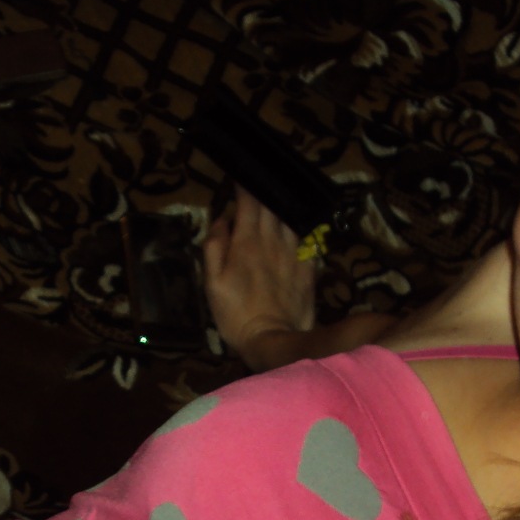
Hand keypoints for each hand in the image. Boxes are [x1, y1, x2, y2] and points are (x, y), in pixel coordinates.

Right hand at [203, 186, 316, 368]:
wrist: (273, 341)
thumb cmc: (235, 314)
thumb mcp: (212, 282)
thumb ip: (215, 246)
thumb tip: (223, 218)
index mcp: (247, 241)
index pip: (249, 201)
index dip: (245, 185)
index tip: (241, 178)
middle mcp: (273, 240)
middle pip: (272, 206)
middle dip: (265, 194)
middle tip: (258, 191)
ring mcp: (294, 253)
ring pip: (289, 220)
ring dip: (280, 212)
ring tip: (274, 211)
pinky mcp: (308, 267)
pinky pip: (304, 241)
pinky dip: (296, 233)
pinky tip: (291, 236)